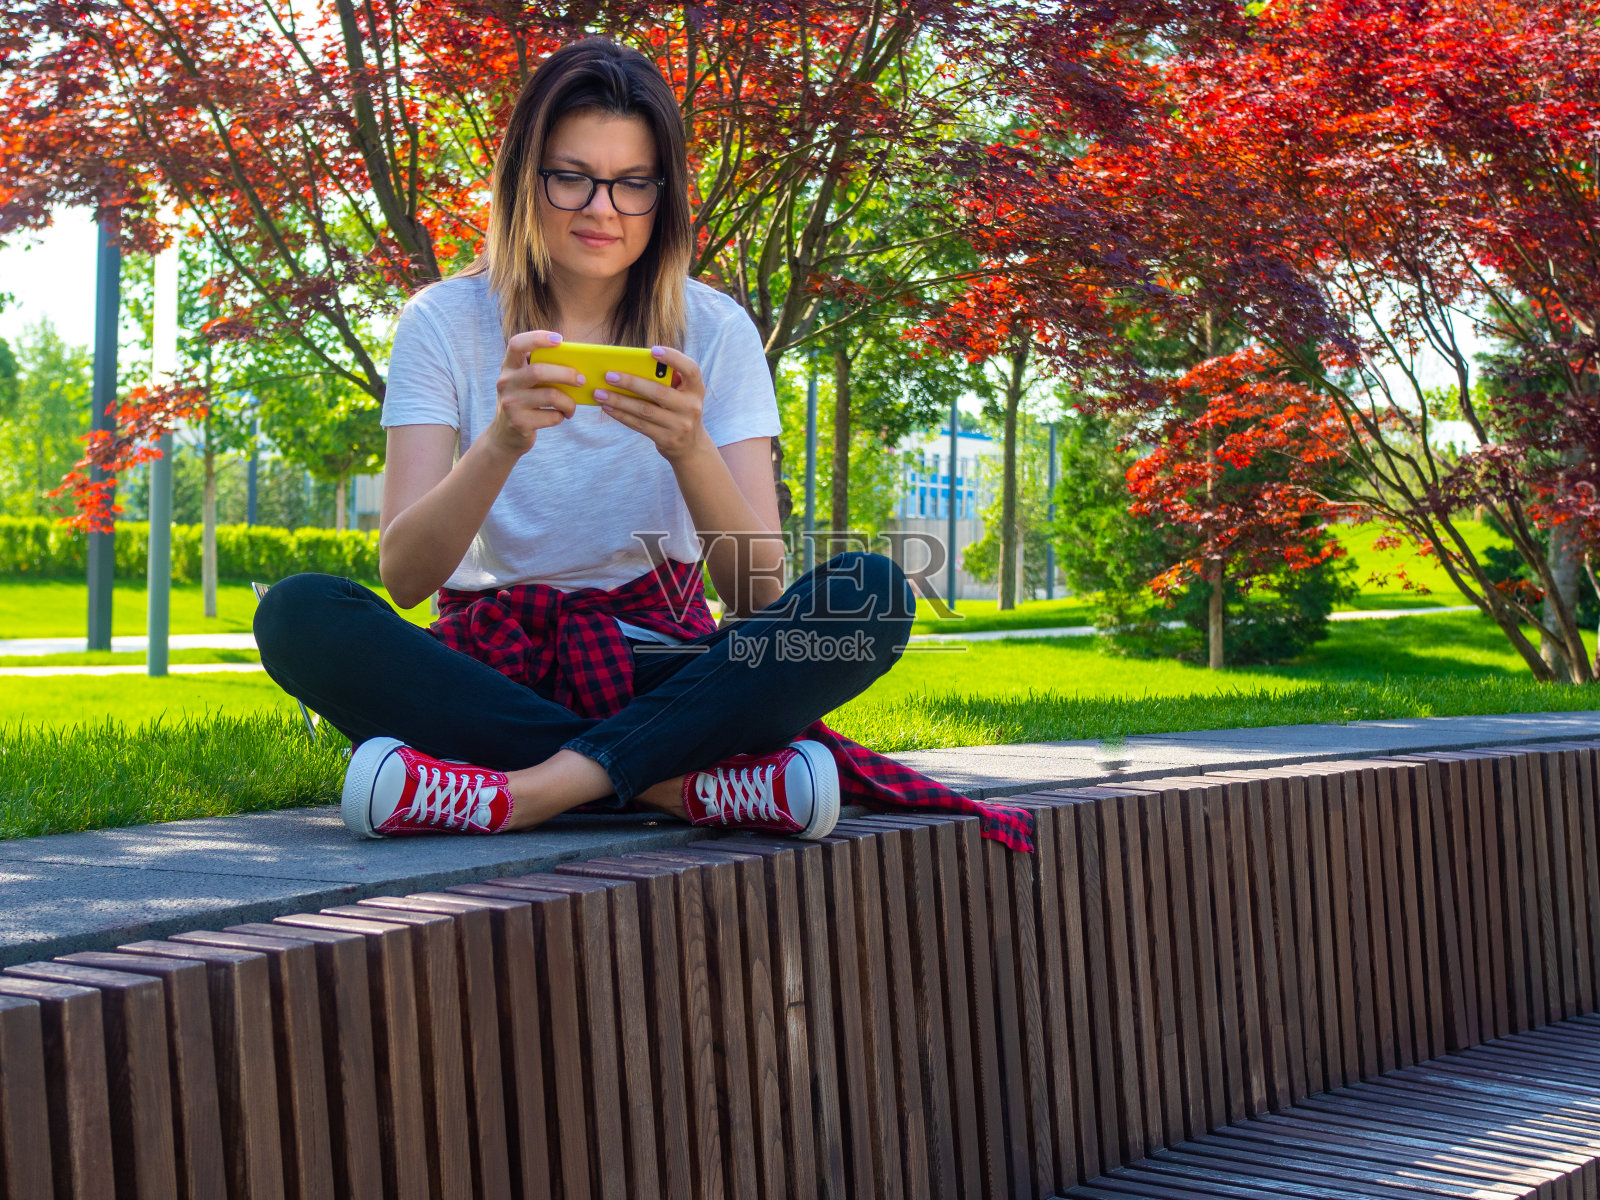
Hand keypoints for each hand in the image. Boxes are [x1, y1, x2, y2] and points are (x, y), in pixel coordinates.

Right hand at [490, 331, 580, 456]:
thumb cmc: (524, 402)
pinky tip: (560, 416)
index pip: (517, 344)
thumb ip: (540, 369)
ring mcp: (511, 404)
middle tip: (581, 379)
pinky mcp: (520, 423)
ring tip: (572, 406)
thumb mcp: (525, 383)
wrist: (505, 435)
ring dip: (569, 402)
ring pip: (551, 396)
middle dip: (566, 374)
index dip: (537, 338)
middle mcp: (506, 383)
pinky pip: (552, 416)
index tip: (559, 340)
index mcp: (508, 367)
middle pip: (538, 371)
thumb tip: (576, 361)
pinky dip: (561, 416)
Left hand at [593, 345, 711, 463]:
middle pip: (658, 392)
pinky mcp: (667, 439)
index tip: (653, 350)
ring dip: (619, 401)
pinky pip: (639, 425)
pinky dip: (621, 415)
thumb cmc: (679, 409)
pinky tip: (608, 407)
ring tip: (600, 393)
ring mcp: (680, 425)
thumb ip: (666, 380)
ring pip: (644, 411)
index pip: (690, 369)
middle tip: (608, 375)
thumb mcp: (682, 393)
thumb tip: (630, 366)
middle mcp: (691, 407)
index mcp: (696, 389)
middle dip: (631, 383)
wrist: (690, 445)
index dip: (673, 359)